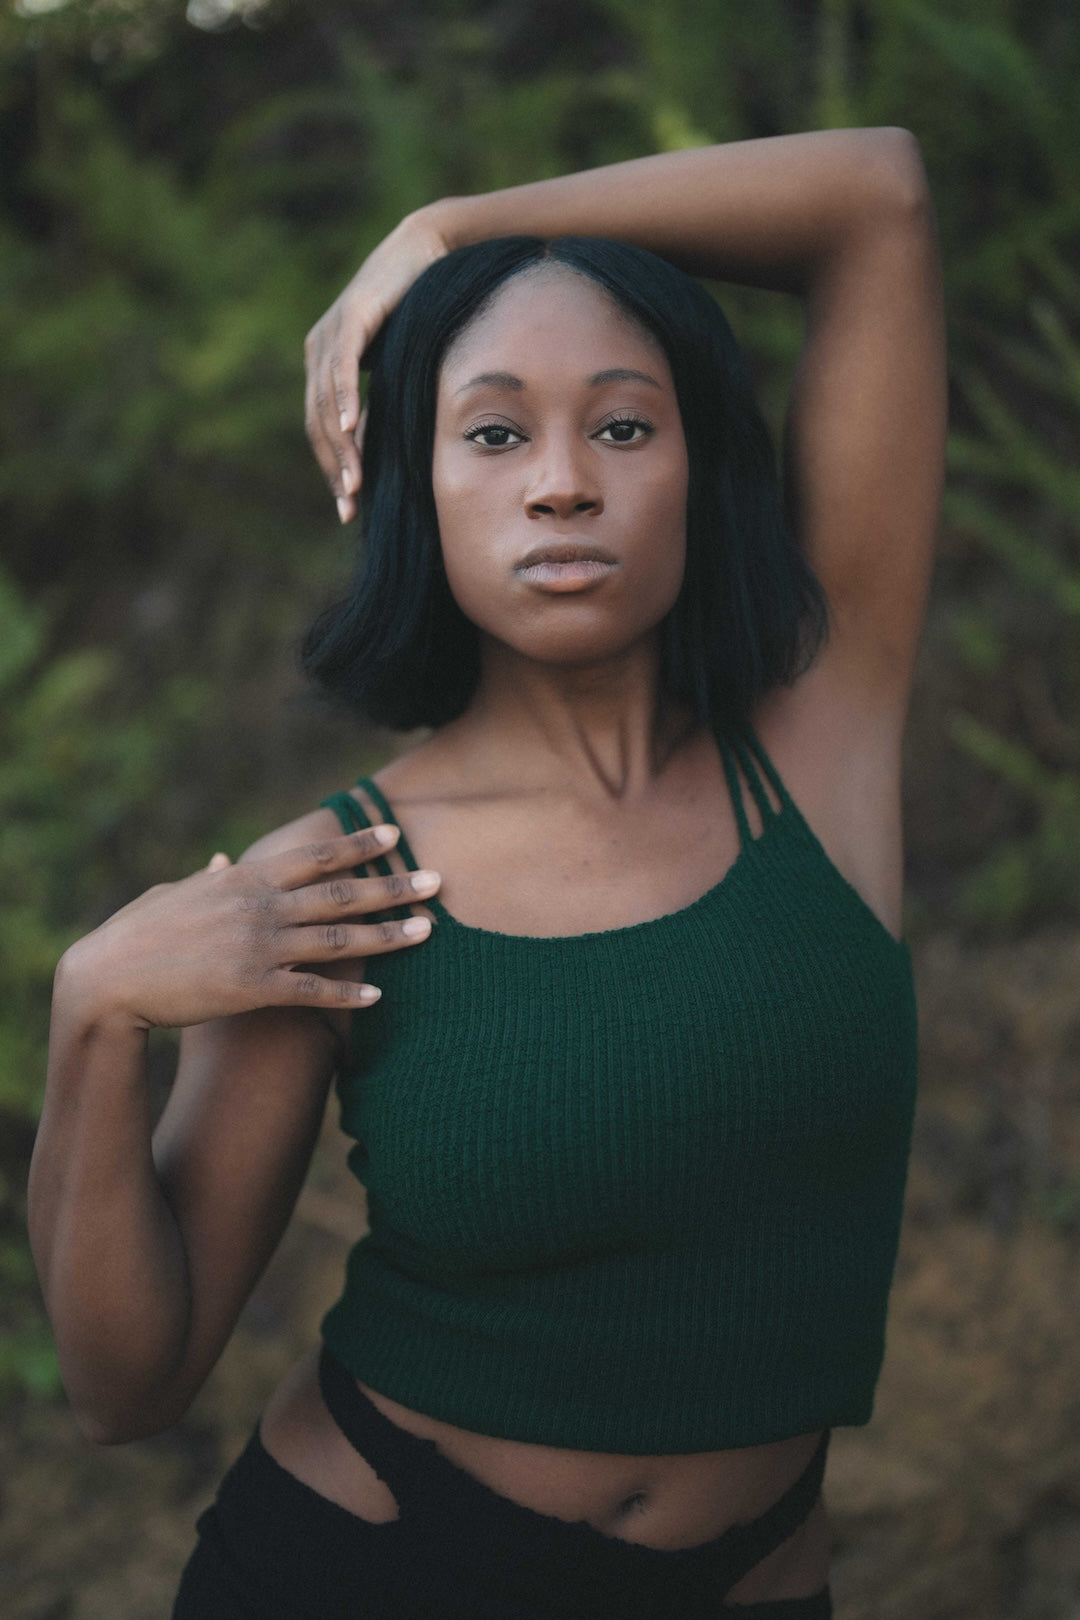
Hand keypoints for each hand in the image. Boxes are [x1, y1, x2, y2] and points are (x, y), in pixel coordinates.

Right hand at [56, 828, 440, 1030]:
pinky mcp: (251, 988)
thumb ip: (208, 880)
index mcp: (245, 879)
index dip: (358, 846)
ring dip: (388, 935)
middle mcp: (259, 907)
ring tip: (428, 931)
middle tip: (438, 881)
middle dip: (393, 886)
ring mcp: (258, 947)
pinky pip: (311, 991)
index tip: (395, 836)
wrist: (107, 980)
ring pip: (337, 938)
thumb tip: (223, 861)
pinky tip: (379, 995)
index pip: (314, 856)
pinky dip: (347, 994)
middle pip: (341, 893)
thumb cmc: (136, 935)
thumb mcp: (175, 895)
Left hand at [304, 204, 453, 523]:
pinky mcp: (351, 316)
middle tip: (351, 506)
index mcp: (325, 365)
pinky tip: (349, 429)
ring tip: (355, 483)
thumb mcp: (396, 367)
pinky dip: (344, 399)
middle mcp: (319, 350)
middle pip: (318, 424)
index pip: (321, 430)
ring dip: (341, 447)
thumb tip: (377, 448)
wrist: (428, 250)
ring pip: (327, 403)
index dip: (333, 470)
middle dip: (335, 469)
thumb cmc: (418, 307)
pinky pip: (343, 367)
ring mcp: (331, 332)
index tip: (349, 506)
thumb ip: (381, 401)